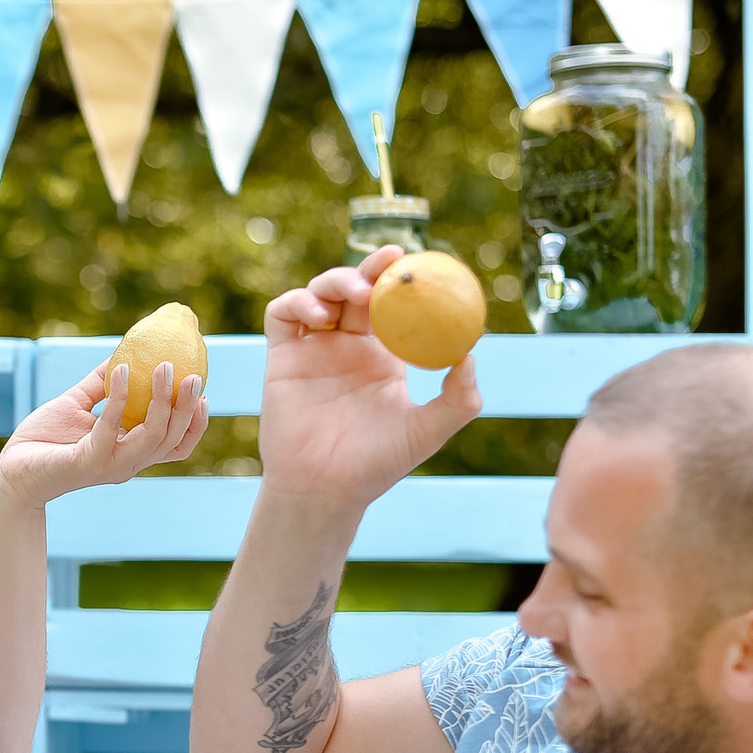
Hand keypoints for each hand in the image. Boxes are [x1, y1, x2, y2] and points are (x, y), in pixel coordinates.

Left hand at [0, 358, 209, 508]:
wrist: (11, 468)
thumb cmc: (43, 440)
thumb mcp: (77, 404)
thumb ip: (101, 385)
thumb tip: (122, 355)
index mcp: (129, 452)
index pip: (175, 445)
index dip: (194, 423)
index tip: (202, 392)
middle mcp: (127, 463)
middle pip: (172, 440)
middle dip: (186, 408)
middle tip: (191, 374)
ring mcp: (109, 465)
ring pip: (151, 437)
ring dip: (161, 400)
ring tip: (163, 367)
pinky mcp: (87, 462)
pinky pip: (110, 427)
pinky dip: (118, 397)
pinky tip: (119, 370)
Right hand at [257, 245, 480, 508]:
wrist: (325, 489)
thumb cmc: (375, 465)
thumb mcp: (428, 431)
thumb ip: (458, 398)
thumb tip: (470, 355)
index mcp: (382, 356)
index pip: (393, 305)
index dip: (403, 282)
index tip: (421, 265)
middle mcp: (347, 346)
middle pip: (357, 289)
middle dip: (372, 269)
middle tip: (390, 263)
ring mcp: (313, 349)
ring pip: (320, 292)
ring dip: (338, 281)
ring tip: (358, 294)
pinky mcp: (282, 357)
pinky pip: (283, 314)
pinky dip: (298, 302)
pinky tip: (321, 316)